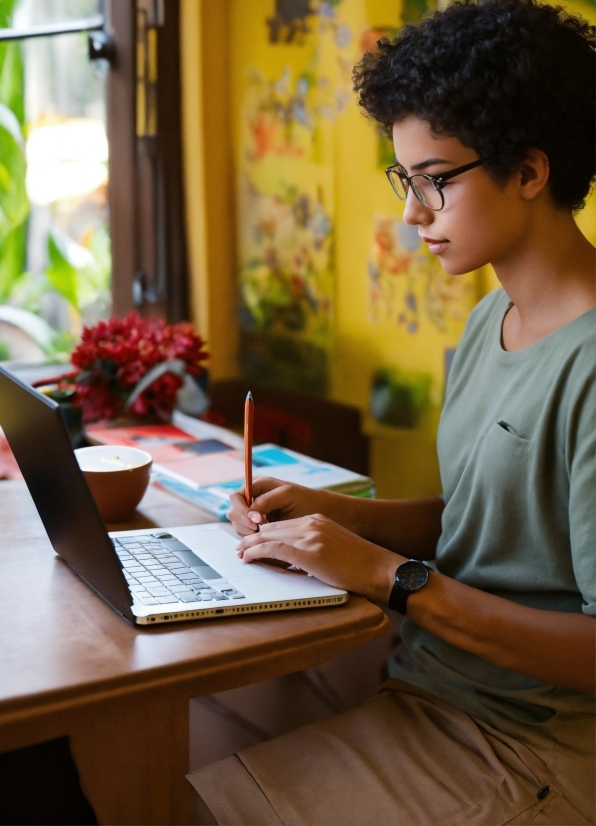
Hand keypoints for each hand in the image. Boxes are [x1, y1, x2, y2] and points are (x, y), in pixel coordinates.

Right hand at [227, 476, 333, 536]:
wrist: (323, 514)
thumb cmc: (308, 500)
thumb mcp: (289, 495)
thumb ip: (268, 500)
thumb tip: (251, 511)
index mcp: (258, 486)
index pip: (236, 497)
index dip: (242, 509)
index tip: (256, 521)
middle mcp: (253, 499)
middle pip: (233, 512)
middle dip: (243, 523)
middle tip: (259, 531)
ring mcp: (255, 515)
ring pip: (239, 526)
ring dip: (249, 533)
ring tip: (268, 537)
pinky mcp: (261, 528)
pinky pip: (249, 535)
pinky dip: (255, 540)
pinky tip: (269, 542)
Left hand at [236, 513, 401, 602]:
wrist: (380, 570)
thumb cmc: (361, 566)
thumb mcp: (334, 549)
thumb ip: (315, 549)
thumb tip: (297, 561)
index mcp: (319, 521)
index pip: (283, 524)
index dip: (265, 533)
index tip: (254, 542)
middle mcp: (312, 523)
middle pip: (273, 527)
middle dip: (254, 537)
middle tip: (241, 547)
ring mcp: (310, 535)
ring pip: (269, 535)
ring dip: (251, 544)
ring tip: (240, 553)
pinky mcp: (309, 551)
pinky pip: (274, 549)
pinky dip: (257, 552)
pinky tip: (248, 557)